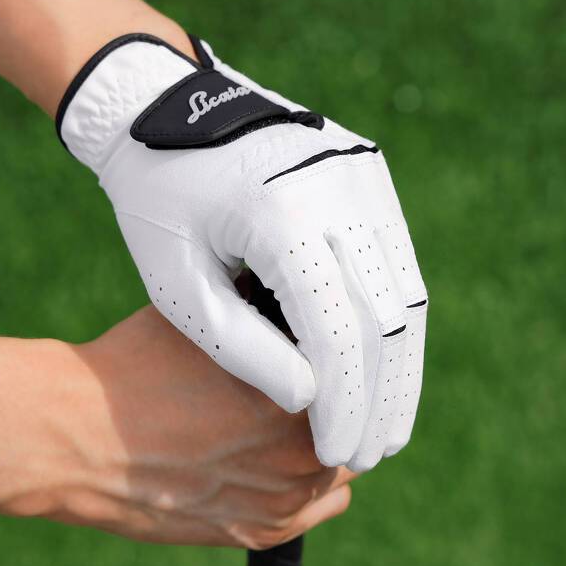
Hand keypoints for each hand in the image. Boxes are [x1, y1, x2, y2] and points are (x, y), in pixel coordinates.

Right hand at [0, 308, 352, 548]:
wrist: (74, 435)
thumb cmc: (136, 366)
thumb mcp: (209, 318)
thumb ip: (267, 314)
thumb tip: (301, 299)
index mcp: (298, 392)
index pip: (358, 371)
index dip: (344, 354)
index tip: (329, 345)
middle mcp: (300, 454)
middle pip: (355, 417)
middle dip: (335, 396)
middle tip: (309, 379)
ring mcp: (281, 501)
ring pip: (341, 464)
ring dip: (326, 439)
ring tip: (290, 418)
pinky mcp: (255, 533)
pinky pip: (319, 506)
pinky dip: (311, 482)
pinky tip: (279, 457)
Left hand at [57, 34, 427, 468]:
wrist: (165, 110)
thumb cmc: (160, 202)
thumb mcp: (179, 282)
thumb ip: (244, 347)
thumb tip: (311, 399)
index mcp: (282, 210)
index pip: (336, 331)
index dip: (343, 404)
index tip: (336, 454)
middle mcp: (340, 186)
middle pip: (385, 318)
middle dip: (381, 398)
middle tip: (369, 454)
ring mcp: (363, 174)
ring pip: (405, 292)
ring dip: (399, 366)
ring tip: (389, 425)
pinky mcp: (369, 174)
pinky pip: (395, 261)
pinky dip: (392, 321)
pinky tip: (384, 366)